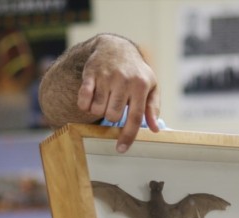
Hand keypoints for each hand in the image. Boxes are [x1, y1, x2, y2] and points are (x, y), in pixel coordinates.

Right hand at [78, 34, 160, 152]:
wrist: (116, 48)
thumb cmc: (136, 73)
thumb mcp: (150, 87)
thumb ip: (152, 108)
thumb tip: (154, 130)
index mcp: (141, 86)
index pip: (135, 117)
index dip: (127, 135)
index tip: (121, 149)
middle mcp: (124, 80)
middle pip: (113, 115)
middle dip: (112, 116)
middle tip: (114, 104)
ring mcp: (106, 76)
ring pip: (97, 109)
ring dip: (98, 110)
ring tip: (105, 99)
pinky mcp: (90, 73)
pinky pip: (83, 99)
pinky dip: (85, 104)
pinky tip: (90, 99)